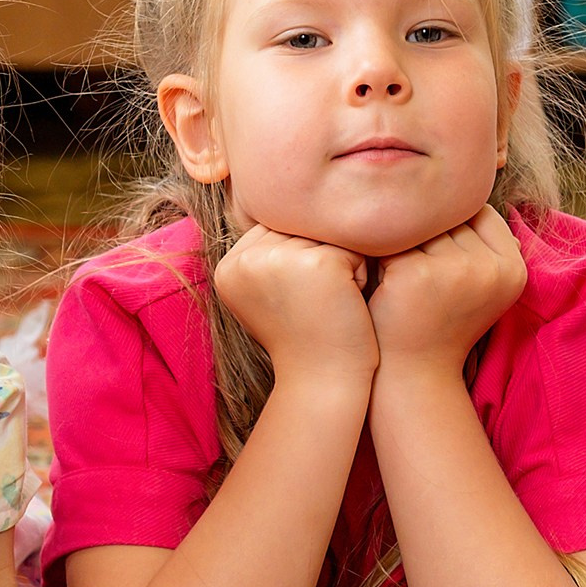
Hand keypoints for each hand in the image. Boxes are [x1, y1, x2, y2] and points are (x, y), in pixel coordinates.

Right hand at [213, 224, 377, 386]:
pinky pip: (350, 248)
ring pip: (324, 235)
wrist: (323, 381)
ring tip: (330, 303)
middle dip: (318, 259)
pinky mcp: (317, 264)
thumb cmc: (303, 338)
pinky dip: (358, 274)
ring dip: (339, 264)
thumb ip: (266, 255)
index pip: (273, 231)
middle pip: (298, 228)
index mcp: (228, 267)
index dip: (298, 258)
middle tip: (316, 304)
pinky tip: (347, 303)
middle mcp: (246, 260)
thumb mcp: (269, 295)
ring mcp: (280, 260)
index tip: (299, 299)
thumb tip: (289, 205)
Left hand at [368, 206, 527, 376]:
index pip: (481, 213)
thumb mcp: (479, 283)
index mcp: (514, 269)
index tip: (441, 258)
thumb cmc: (441, 320)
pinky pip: (394, 240)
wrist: (413, 372)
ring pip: (422, 227)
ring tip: (402, 276)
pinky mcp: (417, 274)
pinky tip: (384, 282)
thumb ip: (482, 241)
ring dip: (405, 244)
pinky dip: (383, 256)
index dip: (455, 229)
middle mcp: (491, 269)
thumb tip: (469, 184)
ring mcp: (455, 271)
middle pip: (451, 218)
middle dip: (429, 237)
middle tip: (420, 274)